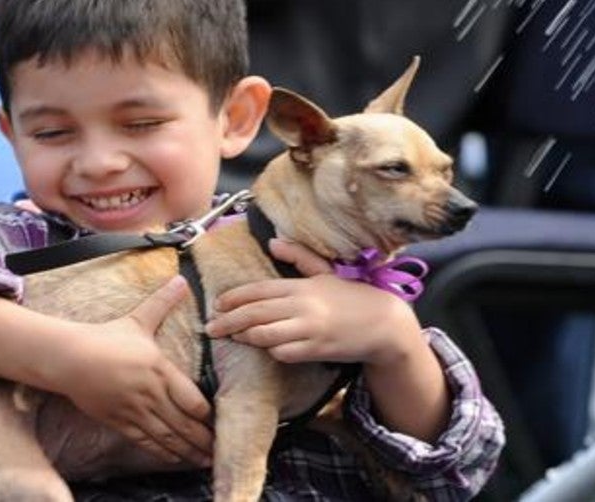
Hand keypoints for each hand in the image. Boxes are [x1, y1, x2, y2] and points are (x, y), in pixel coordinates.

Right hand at [46, 276, 212, 465]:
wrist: (69, 357)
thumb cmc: (106, 337)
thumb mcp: (138, 319)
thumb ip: (162, 302)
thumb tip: (181, 279)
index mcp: (160, 369)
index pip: (192, 399)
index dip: (207, 415)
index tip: (220, 422)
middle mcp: (150, 393)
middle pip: (183, 423)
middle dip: (203, 439)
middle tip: (220, 450)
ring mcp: (134, 410)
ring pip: (167, 436)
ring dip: (187, 450)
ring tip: (205, 461)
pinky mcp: (119, 421)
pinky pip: (145, 441)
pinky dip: (162, 451)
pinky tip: (175, 458)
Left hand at [206, 239, 423, 366]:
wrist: (383, 324)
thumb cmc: (353, 297)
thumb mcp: (326, 272)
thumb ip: (299, 256)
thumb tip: (273, 241)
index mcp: (302, 286)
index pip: (259, 290)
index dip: (234, 298)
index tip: (217, 304)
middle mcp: (303, 306)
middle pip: (255, 313)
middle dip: (229, 321)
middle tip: (211, 328)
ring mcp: (310, 329)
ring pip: (265, 335)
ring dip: (246, 337)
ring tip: (233, 337)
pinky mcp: (317, 350)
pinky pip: (284, 353)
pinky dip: (272, 351)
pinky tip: (265, 349)